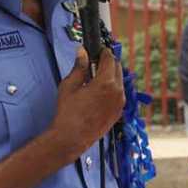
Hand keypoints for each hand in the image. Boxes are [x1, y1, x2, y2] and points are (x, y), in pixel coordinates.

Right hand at [49, 48, 124, 163]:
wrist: (72, 138)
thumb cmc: (68, 112)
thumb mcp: (69, 85)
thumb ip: (79, 67)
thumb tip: (82, 52)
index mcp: (106, 83)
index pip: (109, 59)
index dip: (103, 52)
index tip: (97, 50)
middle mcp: (117, 92)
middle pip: (118, 68)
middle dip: (108, 63)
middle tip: (94, 63)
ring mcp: (120, 103)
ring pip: (120, 81)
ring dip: (111, 76)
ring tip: (95, 79)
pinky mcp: (118, 112)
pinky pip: (119, 94)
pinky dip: (112, 89)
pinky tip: (98, 92)